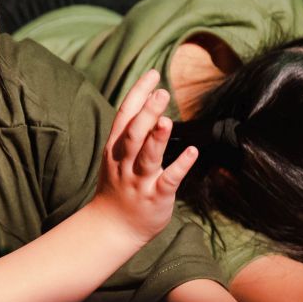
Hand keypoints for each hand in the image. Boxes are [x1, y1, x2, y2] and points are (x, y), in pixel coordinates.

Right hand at [89, 70, 193, 241]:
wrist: (111, 227)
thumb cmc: (119, 186)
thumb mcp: (117, 156)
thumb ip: (132, 132)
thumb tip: (149, 101)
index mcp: (115, 149)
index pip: (125, 116)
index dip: (138, 94)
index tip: (153, 74)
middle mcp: (125, 162)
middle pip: (134, 134)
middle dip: (146, 113)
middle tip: (162, 93)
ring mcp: (138, 180)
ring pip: (146, 157)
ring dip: (156, 138)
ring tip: (166, 120)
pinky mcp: (155, 197)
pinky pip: (167, 181)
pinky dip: (179, 167)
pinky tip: (192, 153)